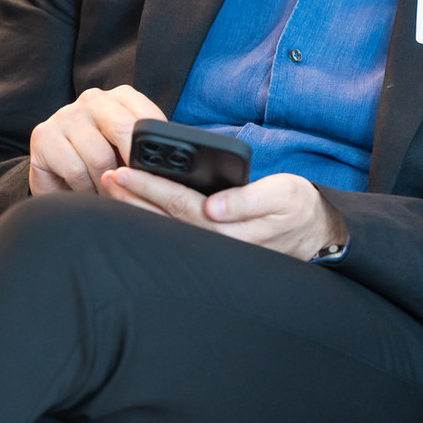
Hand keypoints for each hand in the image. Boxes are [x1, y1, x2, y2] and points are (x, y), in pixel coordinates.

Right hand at [28, 85, 165, 195]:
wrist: (56, 174)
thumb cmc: (102, 163)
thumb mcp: (129, 153)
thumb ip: (148, 150)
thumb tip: (174, 165)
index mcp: (122, 97)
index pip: (148, 118)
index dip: (153, 150)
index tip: (156, 173)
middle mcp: (93, 99)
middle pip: (124, 130)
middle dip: (132, 167)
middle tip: (135, 189)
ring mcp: (66, 114)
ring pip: (99, 156)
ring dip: (107, 185)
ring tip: (109, 195)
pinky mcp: (42, 135)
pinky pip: (74, 169)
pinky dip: (84, 189)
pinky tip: (86, 192)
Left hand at [100, 169, 347, 259]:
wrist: (316, 238)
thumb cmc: (299, 211)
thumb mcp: (285, 195)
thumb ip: (249, 200)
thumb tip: (214, 207)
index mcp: (228, 229)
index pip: (178, 204)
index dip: (148, 186)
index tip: (123, 170)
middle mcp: (214, 245)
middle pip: (163, 219)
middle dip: (132, 198)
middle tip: (106, 176)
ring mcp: (211, 251)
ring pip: (164, 230)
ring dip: (137, 209)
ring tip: (113, 190)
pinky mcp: (212, 250)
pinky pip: (175, 234)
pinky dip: (152, 220)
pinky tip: (137, 209)